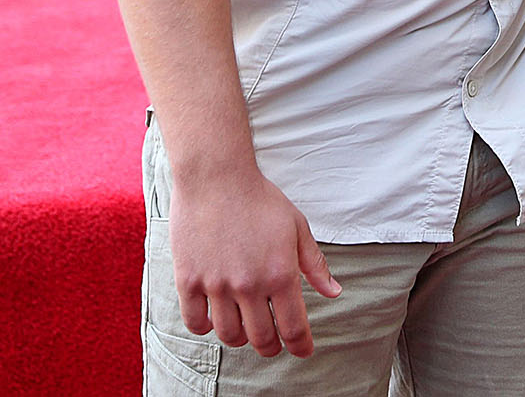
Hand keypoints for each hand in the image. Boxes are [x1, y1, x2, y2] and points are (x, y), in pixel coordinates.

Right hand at [169, 169, 340, 358]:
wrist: (216, 176)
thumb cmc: (260, 198)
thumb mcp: (296, 226)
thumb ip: (314, 264)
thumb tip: (334, 292)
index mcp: (280, 273)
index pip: (293, 328)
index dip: (300, 346)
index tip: (303, 351)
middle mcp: (249, 285)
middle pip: (261, 339)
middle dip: (271, 345)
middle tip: (272, 340)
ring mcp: (216, 285)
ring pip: (229, 335)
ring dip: (240, 337)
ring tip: (244, 325)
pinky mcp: (188, 280)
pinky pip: (195, 323)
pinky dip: (205, 327)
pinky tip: (214, 316)